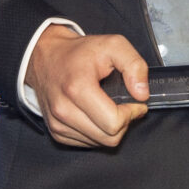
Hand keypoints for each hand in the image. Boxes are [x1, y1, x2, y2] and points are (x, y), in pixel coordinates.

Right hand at [26, 28, 149, 147]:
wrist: (47, 56)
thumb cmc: (79, 52)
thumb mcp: (113, 45)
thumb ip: (134, 65)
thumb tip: (142, 94)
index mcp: (77, 88)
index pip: (113, 122)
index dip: (131, 114)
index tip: (135, 102)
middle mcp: (63, 110)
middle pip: (109, 138)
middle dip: (124, 123)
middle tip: (125, 105)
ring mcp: (58, 123)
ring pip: (100, 143)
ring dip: (111, 129)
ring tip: (109, 107)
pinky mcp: (56, 132)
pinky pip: (88, 143)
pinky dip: (98, 132)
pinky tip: (96, 114)